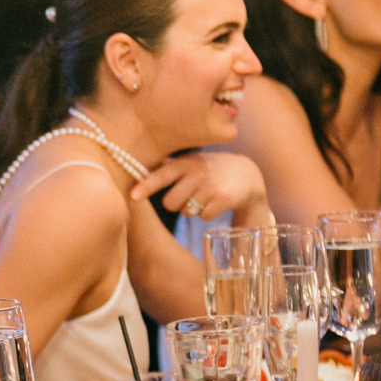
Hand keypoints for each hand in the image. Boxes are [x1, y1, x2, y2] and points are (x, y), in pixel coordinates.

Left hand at [129, 150, 268, 221]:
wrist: (247, 174)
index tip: (132, 197)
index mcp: (185, 163)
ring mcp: (210, 186)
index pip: (161, 175)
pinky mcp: (223, 199)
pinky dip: (207, 213)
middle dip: (176, 204)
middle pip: (170, 203)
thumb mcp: (191, 163)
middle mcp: (196, 172)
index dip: (146, 186)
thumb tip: (134, 168)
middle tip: (187, 195)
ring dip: (192, 209)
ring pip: (186, 211)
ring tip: (204, 196)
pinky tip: (216, 202)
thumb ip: (168, 168)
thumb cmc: (210, 169)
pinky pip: (203, 217)